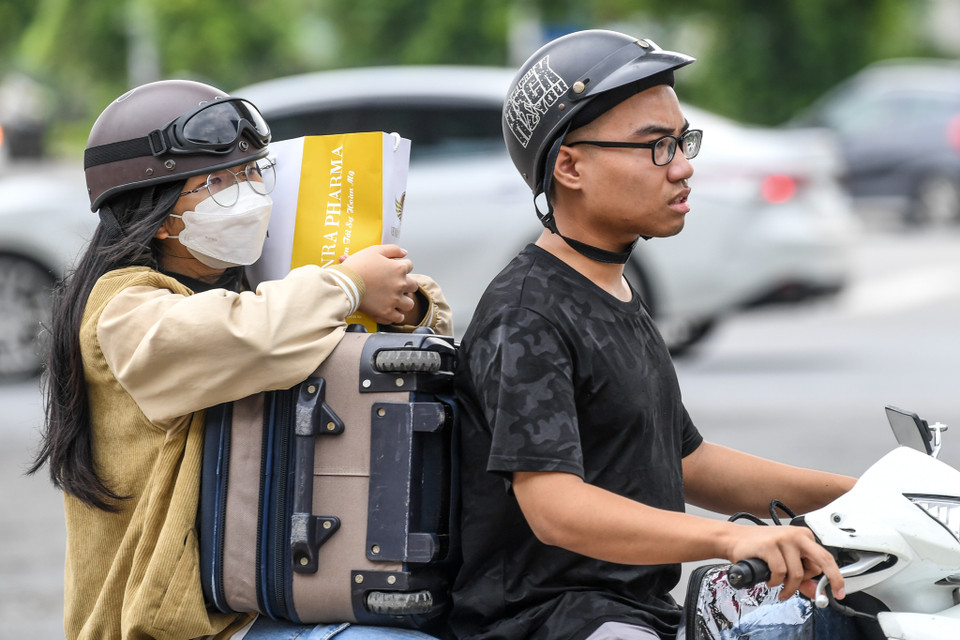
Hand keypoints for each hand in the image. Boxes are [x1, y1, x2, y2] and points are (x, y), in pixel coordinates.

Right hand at [340, 245, 417, 324]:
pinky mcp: (386, 312)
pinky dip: (396, 316)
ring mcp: (394, 299)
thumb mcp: (375, 250)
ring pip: (409, 304)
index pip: (409, 266)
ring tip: (396, 300)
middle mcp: (400, 284)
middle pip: (414, 285)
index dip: (402, 267)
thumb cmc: (357, 265)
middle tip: (397, 285)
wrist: (345, 283)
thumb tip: (404, 252)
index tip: (394, 270)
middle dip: (408, 285)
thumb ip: (392, 249)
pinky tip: (391, 312)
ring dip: (404, 301)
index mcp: (399, 268)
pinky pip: (399, 318)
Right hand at [727, 524, 843, 601]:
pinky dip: (775, 581)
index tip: (839, 591)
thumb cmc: (759, 549)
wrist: (734, 539)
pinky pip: (780, 572)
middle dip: (824, 580)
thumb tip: (815, 591)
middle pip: (820, 561)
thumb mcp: (785, 562)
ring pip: (797, 573)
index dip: (835, 577)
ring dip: (788, 586)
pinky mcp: (769, 545)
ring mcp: (783, 539)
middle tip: (817, 594)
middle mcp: (796, 535)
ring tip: (779, 585)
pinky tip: (770, 579)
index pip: (826, 558)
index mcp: (804, 536)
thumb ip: (802, 577)